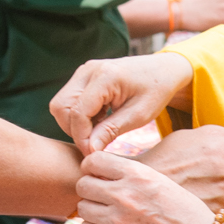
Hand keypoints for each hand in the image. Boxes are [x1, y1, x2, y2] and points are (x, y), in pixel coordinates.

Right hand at [50, 53, 194, 153]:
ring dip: (75, 123)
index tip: (93, 153)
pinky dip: (79, 116)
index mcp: (105, 77)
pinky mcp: (83, 76)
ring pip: (60, 104)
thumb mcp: (138, 116)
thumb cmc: (155, 91)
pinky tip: (100, 120)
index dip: (81, 137)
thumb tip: (89, 150)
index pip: (78, 112)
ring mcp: (84, 72)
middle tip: (95, 143)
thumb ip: (111, 131)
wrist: (162, 70)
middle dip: (74, 130)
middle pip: (61, 107)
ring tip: (100, 130)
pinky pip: (68, 100)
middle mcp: (89, 70)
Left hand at [77, 150, 214, 223]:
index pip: (94, 161)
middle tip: (101, 194)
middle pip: (83, 185)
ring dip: (93, 209)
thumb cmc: (180, 208)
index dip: (91, 167)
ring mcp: (116, 220)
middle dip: (90, 188)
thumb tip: (97, 168)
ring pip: (83, 208)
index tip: (96, 173)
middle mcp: (123, 194)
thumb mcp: (158, 179)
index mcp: (136, 174)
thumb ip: (128, 173)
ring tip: (109, 212)